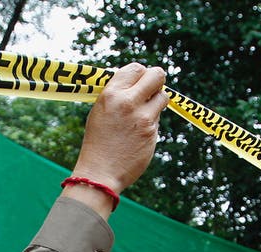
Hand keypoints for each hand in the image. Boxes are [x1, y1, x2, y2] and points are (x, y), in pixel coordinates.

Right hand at [70, 64, 167, 199]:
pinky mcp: (151, 133)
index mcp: (111, 94)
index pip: (136, 68)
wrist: (99, 173)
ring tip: (143, 114)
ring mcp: (142, 118)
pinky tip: (138, 135)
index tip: (140, 82)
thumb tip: (137, 81)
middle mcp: (128, 102)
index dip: (141, 74)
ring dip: (157, 102)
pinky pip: (158, 119)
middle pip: (157, 76)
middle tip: (152, 90)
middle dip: (157, 81)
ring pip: (163, 97)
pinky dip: (151, 123)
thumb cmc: (98, 142)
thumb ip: (118, 94)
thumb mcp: (101, 111)